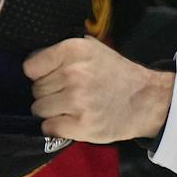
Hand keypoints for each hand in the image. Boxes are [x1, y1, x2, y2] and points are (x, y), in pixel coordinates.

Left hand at [26, 37, 173, 142]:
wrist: (146, 100)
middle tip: (69, 93)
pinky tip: (72, 120)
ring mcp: (77, 101)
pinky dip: (56, 127)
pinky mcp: (81, 125)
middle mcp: (74, 74)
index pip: (31, 67)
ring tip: (71, 107)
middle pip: (36, 90)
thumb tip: (32, 61)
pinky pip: (48, 127)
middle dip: (49, 93)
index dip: (39, 74)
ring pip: (39, 109)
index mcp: (74, 50)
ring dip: (51, 111)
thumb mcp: (92, 48)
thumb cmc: (115, 73)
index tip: (52, 76)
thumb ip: (63, 51)